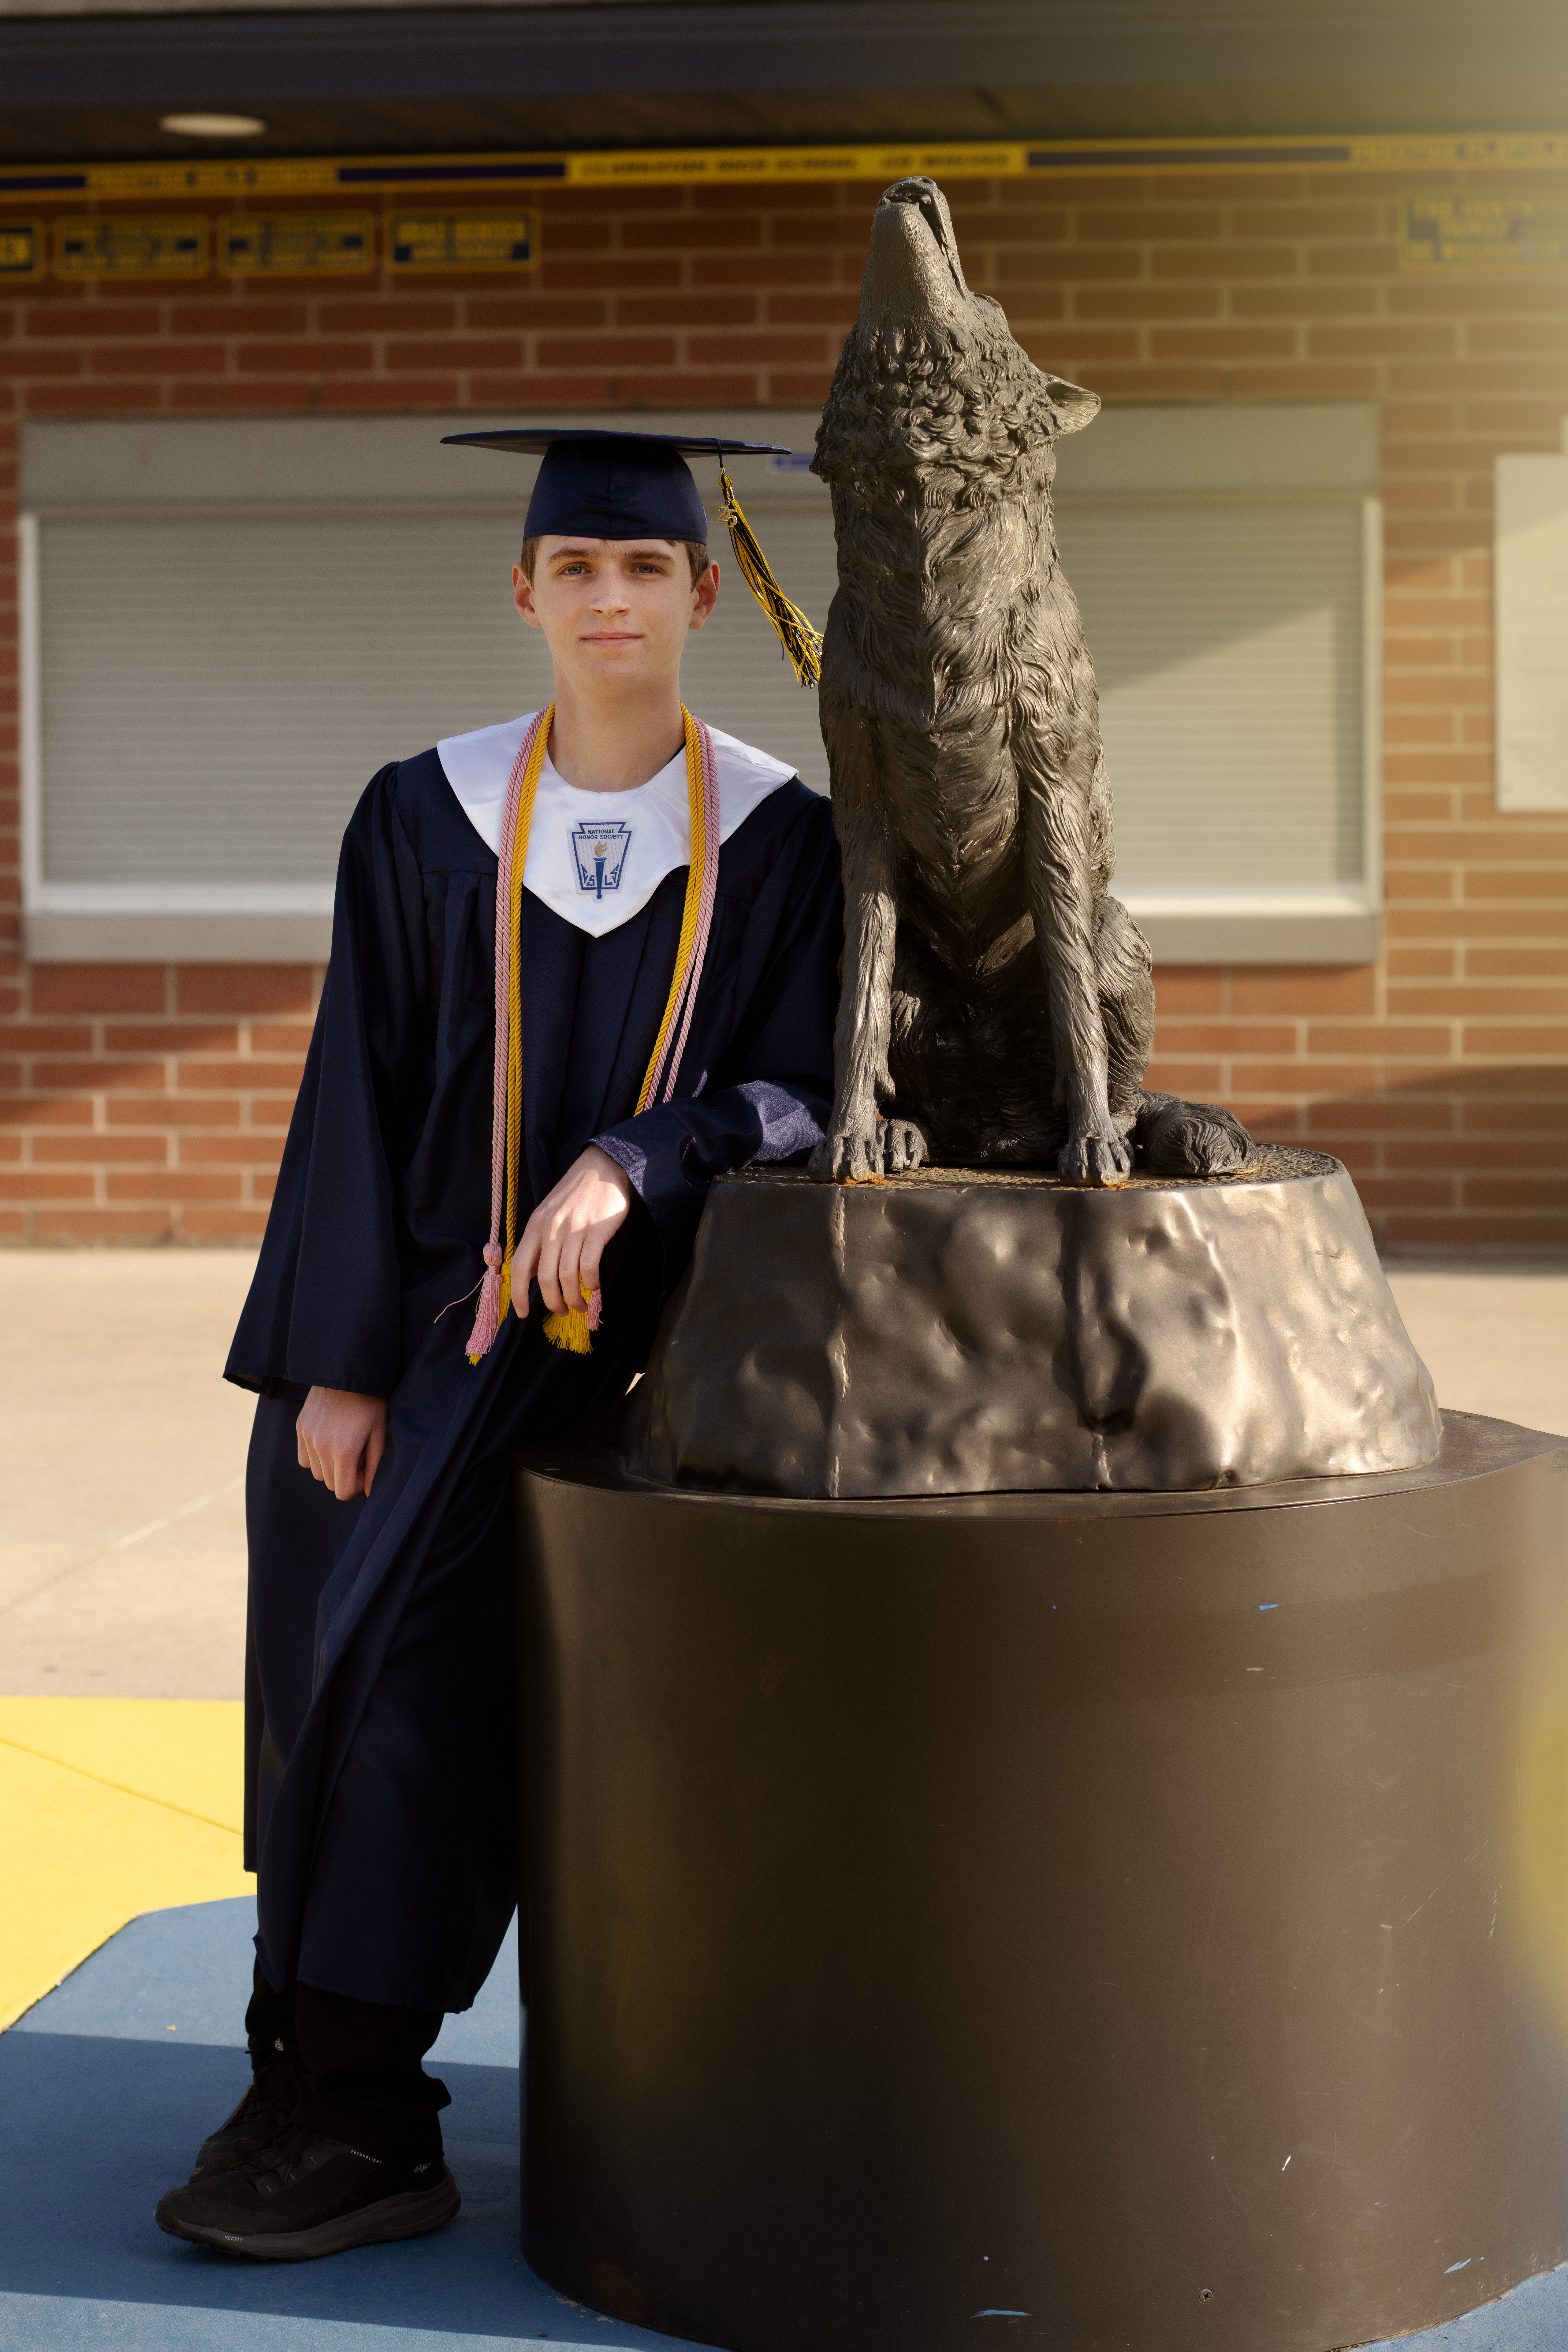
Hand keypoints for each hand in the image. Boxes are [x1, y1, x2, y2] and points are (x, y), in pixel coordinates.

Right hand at [296, 1387, 388, 1500]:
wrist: (347, 1369)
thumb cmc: (370, 1401)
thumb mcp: (379, 1433)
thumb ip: (374, 1466)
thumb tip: (368, 1492)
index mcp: (343, 1450)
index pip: (342, 1491)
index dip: (356, 1485)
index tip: (364, 1467)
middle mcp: (320, 1446)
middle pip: (329, 1483)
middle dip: (345, 1476)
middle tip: (357, 1454)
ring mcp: (307, 1436)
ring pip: (315, 1472)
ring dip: (330, 1466)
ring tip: (344, 1445)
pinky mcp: (300, 1427)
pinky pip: (304, 1457)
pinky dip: (315, 1456)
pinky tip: (329, 1440)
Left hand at [511, 1145, 631, 1326]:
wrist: (604, 1166)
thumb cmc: (576, 1193)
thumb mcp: (549, 1212)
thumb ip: (540, 1240)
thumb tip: (534, 1274)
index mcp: (535, 1225)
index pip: (520, 1265)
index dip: (519, 1293)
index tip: (523, 1313)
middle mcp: (551, 1228)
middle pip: (545, 1277)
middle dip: (552, 1302)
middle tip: (562, 1312)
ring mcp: (574, 1229)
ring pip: (567, 1276)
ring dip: (573, 1298)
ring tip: (579, 1305)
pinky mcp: (597, 1230)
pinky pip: (589, 1265)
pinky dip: (591, 1282)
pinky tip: (594, 1286)